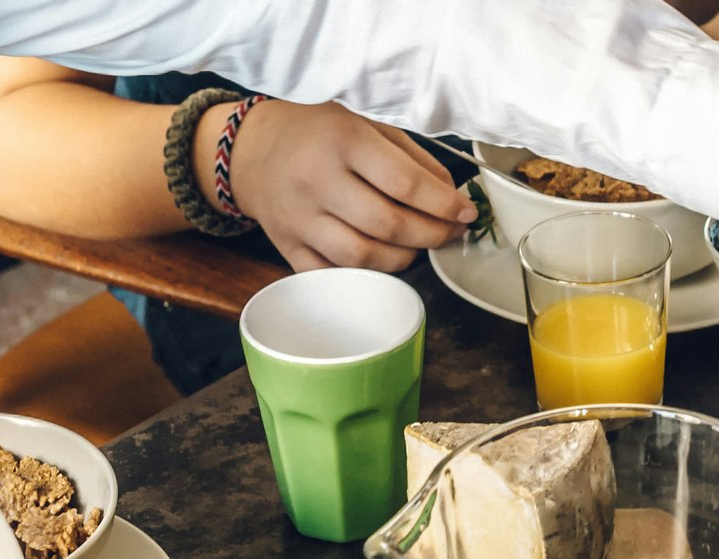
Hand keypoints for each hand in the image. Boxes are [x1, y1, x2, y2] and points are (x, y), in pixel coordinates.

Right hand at [226, 101, 474, 271]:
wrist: (252, 149)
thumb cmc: (318, 132)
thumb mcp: (365, 123)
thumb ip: (411, 157)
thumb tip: (450, 197)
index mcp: (342, 140)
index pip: (405, 184)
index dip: (444, 205)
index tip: (466, 212)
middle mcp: (317, 181)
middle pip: (388, 225)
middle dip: (431, 234)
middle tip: (449, 232)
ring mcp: (299, 218)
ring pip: (363, 257)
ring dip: (403, 258)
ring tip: (417, 245)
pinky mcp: (286, 246)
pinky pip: (333, 275)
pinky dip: (364, 274)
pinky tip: (380, 260)